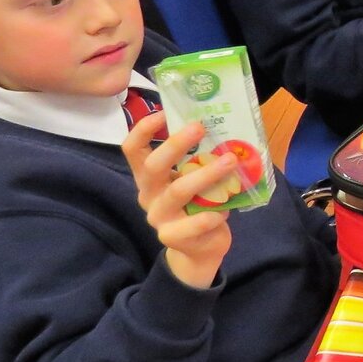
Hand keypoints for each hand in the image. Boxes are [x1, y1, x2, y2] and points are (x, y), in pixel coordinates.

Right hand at [123, 114, 232, 288]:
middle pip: (153, 166)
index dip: (143, 129)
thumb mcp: (191, 179)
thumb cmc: (196, 205)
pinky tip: (227, 208)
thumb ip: (196, 160)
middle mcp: (149, 195)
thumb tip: (220, 126)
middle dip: (176, 144)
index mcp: (149, 177)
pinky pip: (195, 222)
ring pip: (178, 191)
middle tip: (200, 127)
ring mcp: (159, 217)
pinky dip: (214, 212)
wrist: (199, 249)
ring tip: (230, 161)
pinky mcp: (173, 237)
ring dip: (207, 174)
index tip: (164, 112)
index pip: (132, 150)